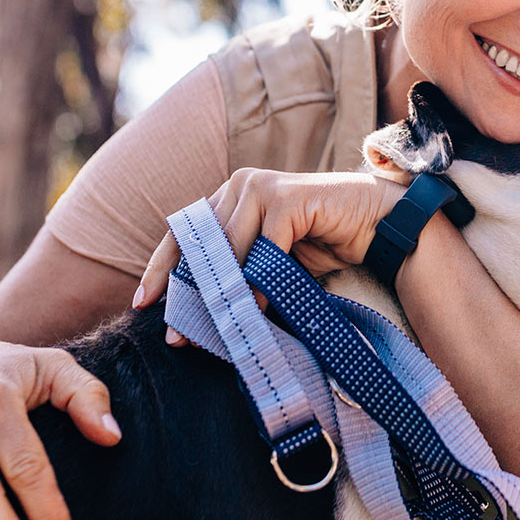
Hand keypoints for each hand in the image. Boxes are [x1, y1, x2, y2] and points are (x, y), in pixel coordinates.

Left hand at [129, 169, 400, 344]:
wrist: (376, 225)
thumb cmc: (322, 244)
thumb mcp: (269, 263)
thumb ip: (236, 274)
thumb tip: (195, 317)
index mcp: (229, 196)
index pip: (183, 233)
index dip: (161, 268)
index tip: (143, 303)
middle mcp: (239, 184)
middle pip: (200, 244)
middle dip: (188, 293)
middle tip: (178, 334)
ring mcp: (262, 186)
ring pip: (228, 247)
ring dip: (223, 293)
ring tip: (216, 330)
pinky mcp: (288, 197)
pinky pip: (264, 247)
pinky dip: (259, 281)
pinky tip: (256, 309)